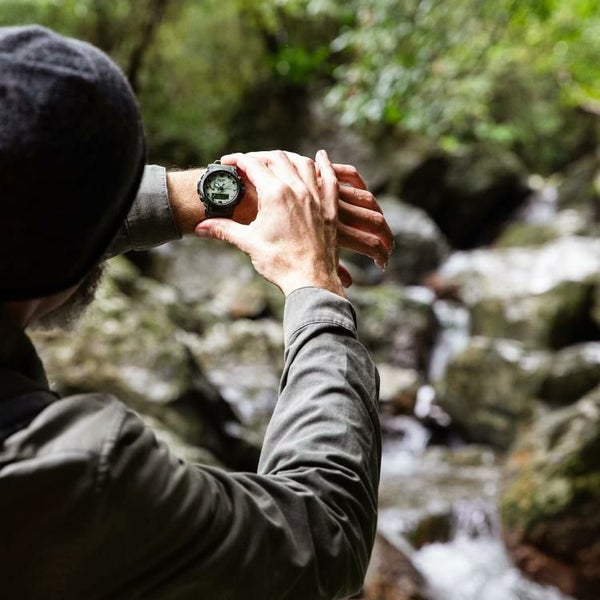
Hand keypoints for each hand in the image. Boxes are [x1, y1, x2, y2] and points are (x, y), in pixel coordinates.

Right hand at [195, 150, 344, 296]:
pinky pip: (330, 179)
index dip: (237, 160)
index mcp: (275, 194)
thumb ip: (224, 230)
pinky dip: (325, 166)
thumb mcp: (248, 243)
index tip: (226, 163)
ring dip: (288, 158)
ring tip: (276, 160)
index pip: (253, 165)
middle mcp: (297, 189)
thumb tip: (200, 228)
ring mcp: (316, 197)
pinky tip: (321, 156)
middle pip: (277, 159)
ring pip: (303, 163)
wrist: (311, 281)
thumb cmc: (280, 263)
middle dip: (259, 157)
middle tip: (247, 164)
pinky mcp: (329, 209)